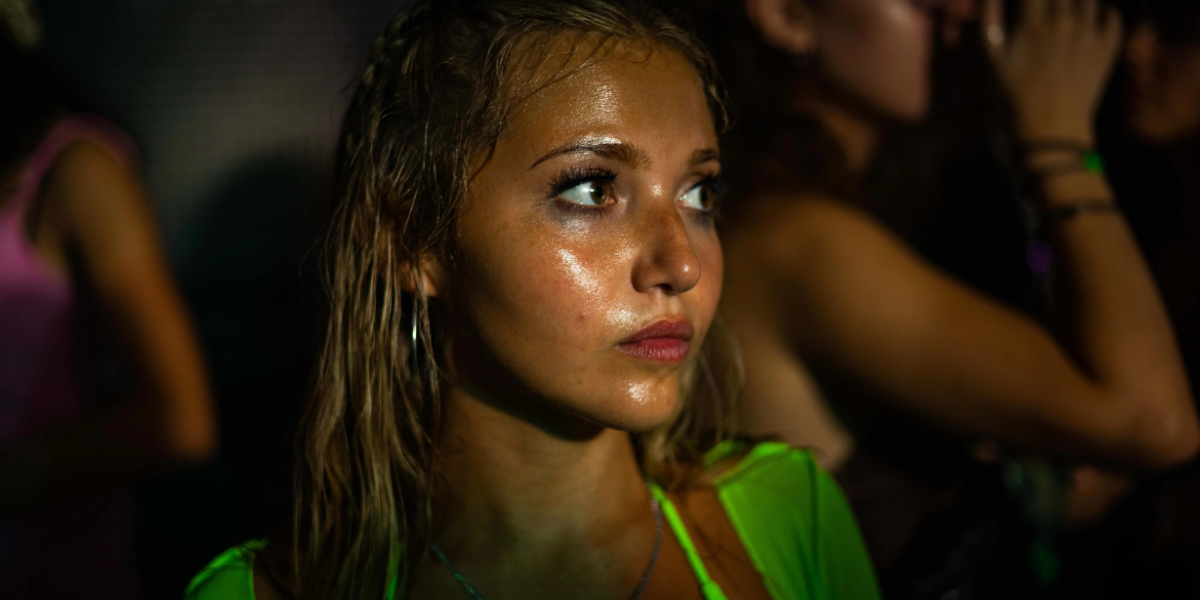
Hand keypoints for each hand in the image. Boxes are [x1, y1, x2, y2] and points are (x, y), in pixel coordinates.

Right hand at [983, 0, 1122, 145]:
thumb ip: (989, 18)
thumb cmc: (1012, 98)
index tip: (1026, 3)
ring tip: (1066, 11)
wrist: (1050, 131)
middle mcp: (1067, 20)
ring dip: (1076, 0)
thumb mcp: (991, 59)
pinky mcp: (1108, 49)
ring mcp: (1091, 34)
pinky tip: (1091, 18)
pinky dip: (1104, 11)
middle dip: (1051, 0)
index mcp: (1034, 22)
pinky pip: (1112, 16)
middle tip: (1044, 10)